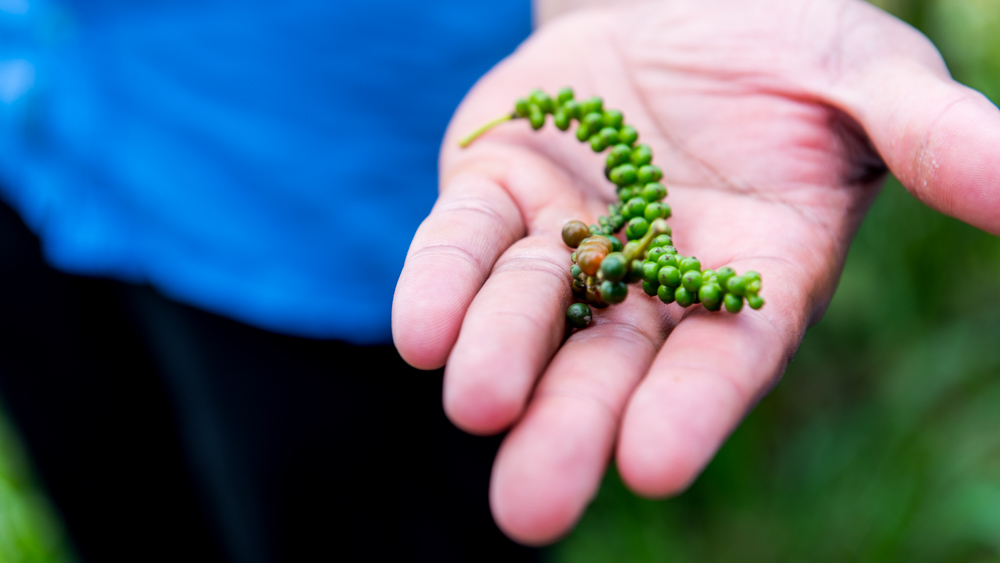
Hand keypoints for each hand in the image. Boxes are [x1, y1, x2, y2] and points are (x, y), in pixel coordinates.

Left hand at [392, 0, 999, 544]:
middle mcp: (651, 277)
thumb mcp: (868, 78)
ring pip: (526, 311)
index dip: (690, 408)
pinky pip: (461, 244)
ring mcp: (565, 238)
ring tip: (475, 405)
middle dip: (569, 430)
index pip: (722, 356)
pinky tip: (420, 331)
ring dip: (497, 358)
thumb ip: (933, 140)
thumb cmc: (786, 49)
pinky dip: (441, 286)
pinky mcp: (493, 193)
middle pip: (609, 364)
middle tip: (528, 510)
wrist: (675, 2)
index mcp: (749, 275)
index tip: (652, 464)